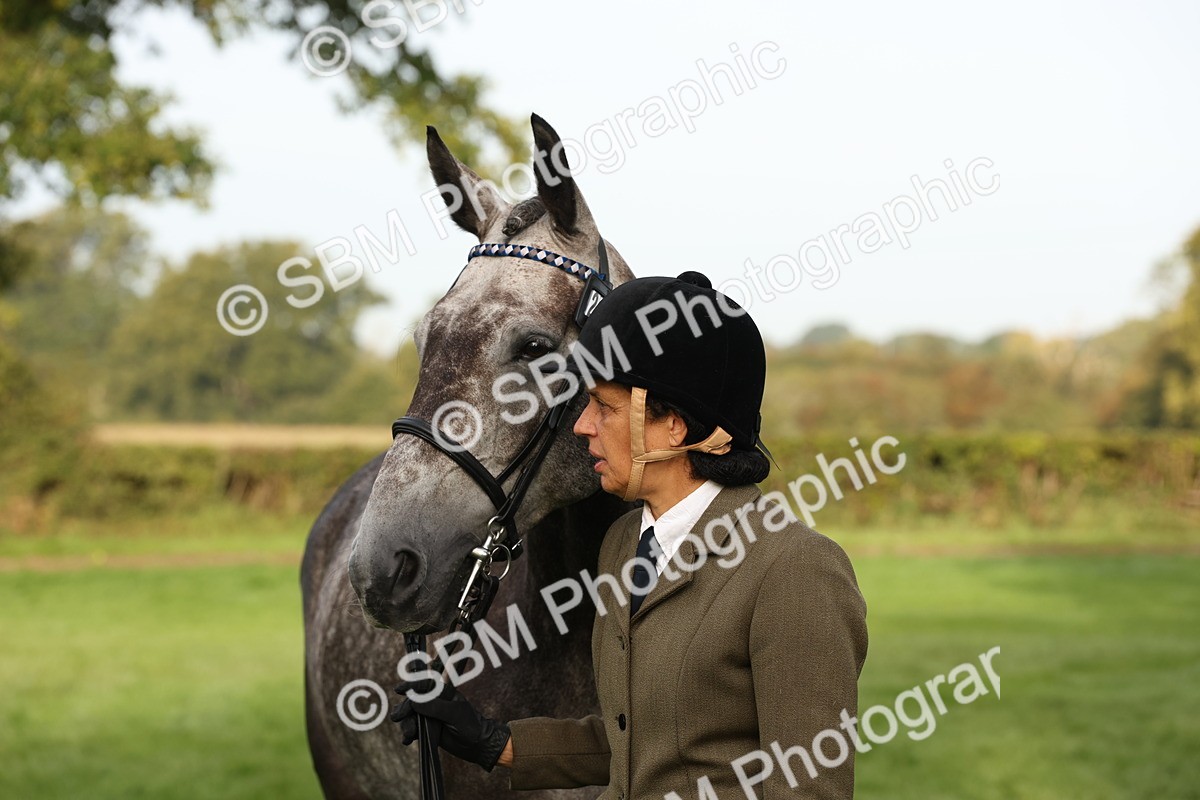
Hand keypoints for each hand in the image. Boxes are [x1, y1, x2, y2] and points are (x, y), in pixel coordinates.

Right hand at [391, 681, 510, 771]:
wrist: (477, 746)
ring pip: (411, 717)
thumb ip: (435, 707)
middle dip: (404, 709)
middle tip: (397, 718)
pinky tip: (407, 740)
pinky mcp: (428, 730)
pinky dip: (408, 734)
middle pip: (413, 702)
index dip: (410, 686)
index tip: (399, 690)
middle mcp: (434, 703)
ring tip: (409, 735)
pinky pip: (413, 730)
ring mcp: (430, 717)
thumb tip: (414, 701)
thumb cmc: (471, 725)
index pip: (424, 685)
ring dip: (406, 724)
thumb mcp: (454, 713)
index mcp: (442, 693)